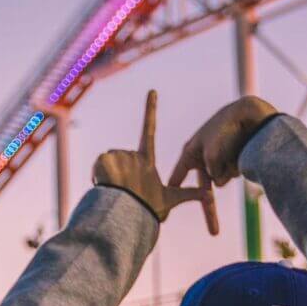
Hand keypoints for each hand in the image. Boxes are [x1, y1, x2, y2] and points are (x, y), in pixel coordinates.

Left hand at [92, 90, 201, 221]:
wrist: (129, 214)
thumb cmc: (148, 208)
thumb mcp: (170, 200)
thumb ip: (188, 194)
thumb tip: (209, 194)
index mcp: (146, 159)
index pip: (150, 129)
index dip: (151, 110)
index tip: (152, 91)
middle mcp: (133, 153)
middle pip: (122, 158)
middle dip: (121, 173)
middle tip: (126, 191)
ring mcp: (118, 155)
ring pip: (110, 162)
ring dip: (109, 175)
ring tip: (117, 191)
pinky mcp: (104, 159)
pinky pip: (97, 165)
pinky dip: (98, 175)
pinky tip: (105, 187)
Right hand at [167, 96, 278, 232]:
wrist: (249, 113)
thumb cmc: (225, 128)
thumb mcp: (211, 151)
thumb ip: (212, 171)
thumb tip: (219, 183)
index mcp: (191, 153)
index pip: (178, 176)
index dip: (172, 192)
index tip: (165, 210)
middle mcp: (203, 159)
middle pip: (204, 190)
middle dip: (210, 213)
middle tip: (215, 233)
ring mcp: (220, 162)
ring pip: (223, 179)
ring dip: (228, 170)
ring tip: (232, 149)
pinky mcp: (234, 162)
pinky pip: (233, 173)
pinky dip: (237, 166)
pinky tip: (241, 150)